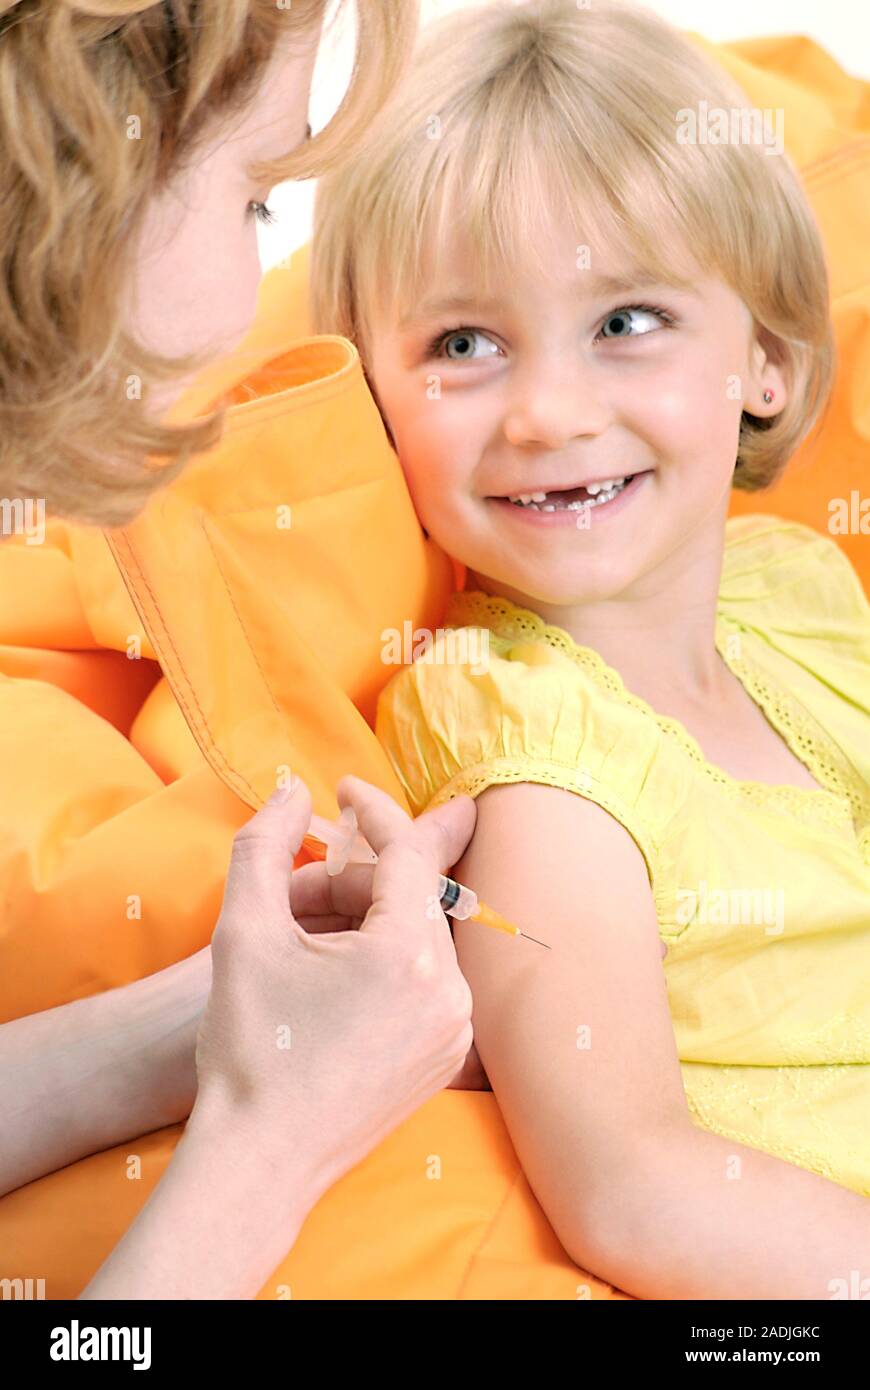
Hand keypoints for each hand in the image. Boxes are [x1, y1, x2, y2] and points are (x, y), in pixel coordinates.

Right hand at [191, 774, 477, 1196]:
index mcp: (409, 955)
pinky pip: (426, 982)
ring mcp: (454, 1031)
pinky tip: (333, 973)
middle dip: (357, 876)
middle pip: (413, 896)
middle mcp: (450, 992)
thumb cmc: (251, 1047)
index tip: (341, 787)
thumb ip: (264, 844)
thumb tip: (291, 791)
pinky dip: (387, 961)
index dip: (372, 810)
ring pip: (420, 938)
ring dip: (370, 919)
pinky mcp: (446, 1059)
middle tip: (295, 886)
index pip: (406, 851)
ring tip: (306, 934)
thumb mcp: (243, 931)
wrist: (259, 1161)